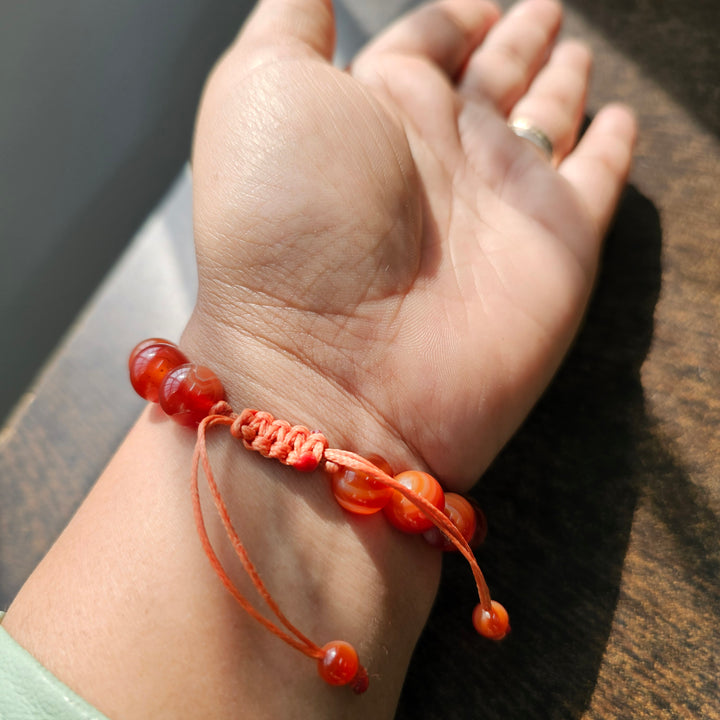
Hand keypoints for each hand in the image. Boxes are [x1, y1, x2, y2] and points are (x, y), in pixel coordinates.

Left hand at [186, 0, 634, 490]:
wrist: (332, 369)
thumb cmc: (283, 224)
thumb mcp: (261, 91)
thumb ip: (292, 24)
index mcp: (378, 109)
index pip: (426, 42)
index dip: (453, 15)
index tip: (479, 1)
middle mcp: (442, 154)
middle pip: (490, 80)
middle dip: (518, 42)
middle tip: (543, 11)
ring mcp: (503, 201)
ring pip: (545, 125)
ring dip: (561, 89)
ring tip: (575, 51)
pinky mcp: (560, 248)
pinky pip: (597, 184)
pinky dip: (614, 153)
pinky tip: (619, 125)